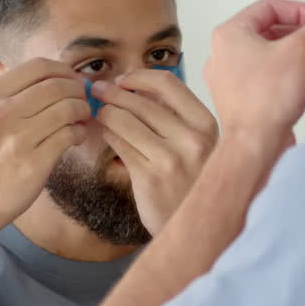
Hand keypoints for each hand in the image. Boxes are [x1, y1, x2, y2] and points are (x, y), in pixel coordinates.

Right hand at [0, 58, 89, 232]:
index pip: (39, 67)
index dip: (64, 70)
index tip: (71, 81)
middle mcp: (3, 113)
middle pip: (59, 85)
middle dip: (78, 91)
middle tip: (82, 102)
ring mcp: (18, 138)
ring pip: (68, 108)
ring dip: (82, 112)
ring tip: (81, 120)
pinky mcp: (34, 162)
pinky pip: (69, 135)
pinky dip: (79, 134)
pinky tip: (73, 138)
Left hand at [92, 70, 218, 233]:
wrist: (197, 228)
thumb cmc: (192, 183)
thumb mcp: (200, 146)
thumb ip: (176, 118)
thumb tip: (135, 87)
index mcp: (206, 124)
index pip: (168, 84)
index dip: (139, 77)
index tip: (123, 80)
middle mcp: (192, 139)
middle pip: (141, 101)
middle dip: (113, 93)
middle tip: (98, 91)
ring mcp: (170, 158)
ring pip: (124, 120)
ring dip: (106, 113)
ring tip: (100, 114)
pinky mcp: (149, 177)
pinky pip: (118, 144)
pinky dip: (108, 135)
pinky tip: (107, 135)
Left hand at [204, 0, 304, 148]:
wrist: (254, 146)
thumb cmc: (269, 96)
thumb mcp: (301, 51)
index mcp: (231, 33)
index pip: (270, 7)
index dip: (303, 10)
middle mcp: (226, 53)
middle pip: (274, 34)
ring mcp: (232, 79)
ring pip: (275, 58)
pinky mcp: (243, 101)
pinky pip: (271, 80)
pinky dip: (295, 78)